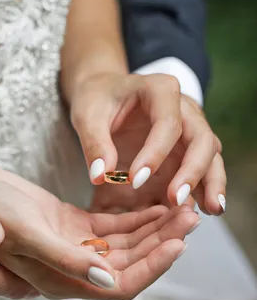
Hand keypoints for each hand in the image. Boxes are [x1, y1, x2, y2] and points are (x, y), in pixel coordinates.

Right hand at [0, 165, 197, 299]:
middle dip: (161, 241)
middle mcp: (71, 267)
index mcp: (60, 278)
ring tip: (181, 206)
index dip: (150, 267)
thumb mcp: (25, 233)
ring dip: (153, 227)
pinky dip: (134, 216)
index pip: (118, 284)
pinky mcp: (69, 224)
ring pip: (124, 243)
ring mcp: (71, 245)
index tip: (178, 243)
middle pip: (129, 262)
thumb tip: (109, 281)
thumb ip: (66, 260)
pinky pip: (110, 225)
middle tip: (190, 215)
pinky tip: (154, 204)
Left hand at [70, 73, 225, 214]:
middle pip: (201, 138)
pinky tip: (205, 209)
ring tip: (212, 210)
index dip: (155, 153)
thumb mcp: (87, 116)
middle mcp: (184, 107)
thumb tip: (100, 176)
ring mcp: (191, 127)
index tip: (135, 180)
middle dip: (192, 171)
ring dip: (212, 182)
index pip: (167, 123)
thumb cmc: (98, 100)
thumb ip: (94, 143)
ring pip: (211, 154)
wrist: (106, 94)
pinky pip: (204, 167)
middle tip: (177, 199)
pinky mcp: (189, 147)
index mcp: (160, 90)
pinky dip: (205, 188)